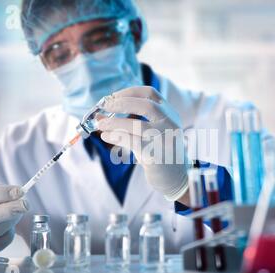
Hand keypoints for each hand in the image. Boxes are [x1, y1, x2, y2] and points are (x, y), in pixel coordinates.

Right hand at [0, 184, 28, 252]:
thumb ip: (3, 192)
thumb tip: (19, 194)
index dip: (3, 193)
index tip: (20, 192)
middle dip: (8, 211)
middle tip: (25, 205)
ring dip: (11, 222)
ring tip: (14, 214)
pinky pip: (1, 243)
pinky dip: (9, 234)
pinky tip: (6, 227)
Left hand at [98, 86, 188, 201]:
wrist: (176, 177)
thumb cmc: (158, 152)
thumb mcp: (146, 133)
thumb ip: (126, 123)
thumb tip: (99, 116)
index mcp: (169, 113)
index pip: (150, 94)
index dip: (130, 92)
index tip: (113, 96)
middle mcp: (170, 123)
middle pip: (146, 106)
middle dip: (122, 103)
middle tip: (105, 105)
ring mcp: (165, 139)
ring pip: (138, 125)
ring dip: (115, 122)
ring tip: (100, 124)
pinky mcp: (157, 154)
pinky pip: (133, 142)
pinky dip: (116, 137)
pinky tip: (106, 136)